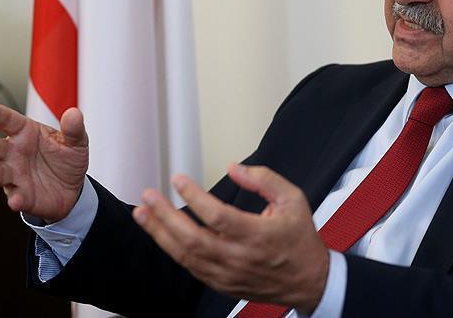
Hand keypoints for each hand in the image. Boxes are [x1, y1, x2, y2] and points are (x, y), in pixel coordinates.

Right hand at [0, 102, 89, 222]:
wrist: (73, 188)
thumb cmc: (67, 159)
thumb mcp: (76, 142)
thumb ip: (73, 129)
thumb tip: (74, 113)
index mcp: (25, 134)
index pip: (9, 121)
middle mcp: (14, 154)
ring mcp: (15, 176)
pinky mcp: (22, 196)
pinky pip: (16, 197)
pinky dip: (15, 199)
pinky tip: (16, 200)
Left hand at [133, 164, 328, 313]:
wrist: (308, 280)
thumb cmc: (300, 239)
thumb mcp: (293, 199)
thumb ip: (264, 179)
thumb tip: (234, 167)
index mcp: (258, 235)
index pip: (217, 216)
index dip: (194, 197)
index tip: (179, 179)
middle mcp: (239, 257)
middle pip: (192, 239)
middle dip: (164, 216)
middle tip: (149, 197)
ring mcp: (228, 274)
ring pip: (185, 256)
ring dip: (160, 234)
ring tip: (143, 213)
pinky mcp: (222, 284)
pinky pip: (191, 267)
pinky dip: (173, 250)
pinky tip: (162, 234)